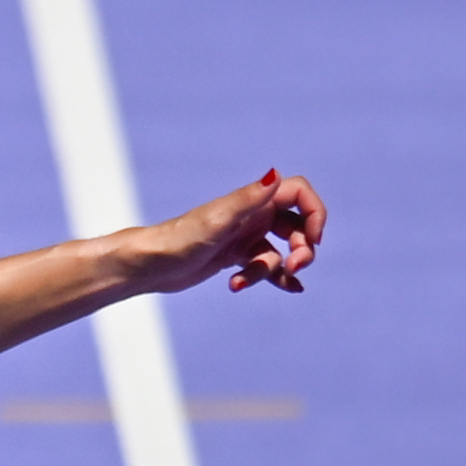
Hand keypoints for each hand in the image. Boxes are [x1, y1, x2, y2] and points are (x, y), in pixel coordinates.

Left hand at [131, 168, 320, 297]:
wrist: (151, 264)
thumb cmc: (180, 239)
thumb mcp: (218, 221)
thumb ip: (248, 199)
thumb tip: (275, 175)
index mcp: (252, 200)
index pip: (299, 193)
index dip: (315, 213)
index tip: (313, 238)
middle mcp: (252, 215)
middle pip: (297, 225)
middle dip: (303, 248)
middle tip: (293, 267)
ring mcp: (245, 236)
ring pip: (281, 251)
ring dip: (275, 270)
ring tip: (244, 282)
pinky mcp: (236, 257)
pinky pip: (266, 266)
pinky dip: (275, 278)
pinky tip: (290, 290)